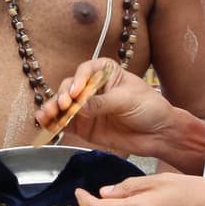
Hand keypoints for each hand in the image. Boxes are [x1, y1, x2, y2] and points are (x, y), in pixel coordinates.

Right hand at [35, 59, 173, 155]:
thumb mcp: (128, 100)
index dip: (78, 80)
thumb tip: (81, 107)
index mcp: (105, 73)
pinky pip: (65, 124)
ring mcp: (86, 107)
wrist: (160, 134)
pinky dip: (54, 124)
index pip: (85, 71)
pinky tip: (45, 125)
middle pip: (69, 88)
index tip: (76, 92)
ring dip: (52, 110)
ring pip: (64, 106)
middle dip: (63, 96)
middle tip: (64, 106)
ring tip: (45, 116)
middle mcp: (92, 88)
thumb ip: (103, 103)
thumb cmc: (149, 108)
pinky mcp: (84, 126)